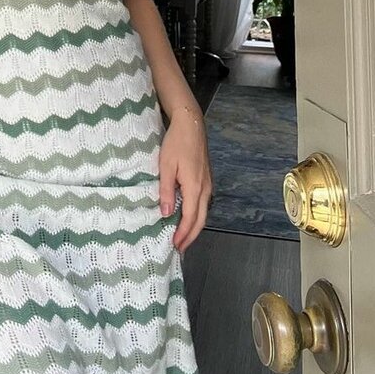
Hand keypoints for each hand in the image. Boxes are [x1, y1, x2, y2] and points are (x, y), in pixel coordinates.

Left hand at [158, 108, 212, 254]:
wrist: (191, 124)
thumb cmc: (176, 143)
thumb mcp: (166, 166)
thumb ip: (166, 191)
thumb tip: (167, 214)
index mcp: (194, 186)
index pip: (190, 218)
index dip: (182, 234)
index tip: (174, 246)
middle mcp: (205, 188)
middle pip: (200, 220)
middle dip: (190, 236)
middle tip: (180, 249)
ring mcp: (208, 184)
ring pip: (204, 212)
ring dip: (194, 227)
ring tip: (183, 238)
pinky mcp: (207, 179)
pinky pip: (203, 203)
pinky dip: (197, 216)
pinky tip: (188, 217)